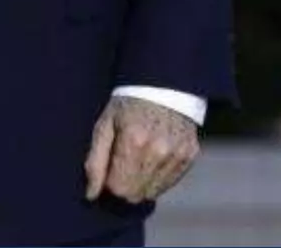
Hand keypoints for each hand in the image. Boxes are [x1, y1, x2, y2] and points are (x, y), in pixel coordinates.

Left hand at [84, 96, 198, 203]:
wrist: (164, 86)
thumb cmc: (127, 104)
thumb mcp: (105, 124)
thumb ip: (95, 161)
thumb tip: (90, 195)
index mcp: (134, 141)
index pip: (118, 189)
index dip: (109, 182)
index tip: (108, 168)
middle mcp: (159, 151)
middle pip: (134, 194)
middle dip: (123, 185)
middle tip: (121, 164)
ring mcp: (177, 155)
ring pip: (152, 193)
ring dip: (140, 183)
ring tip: (137, 159)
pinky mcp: (190, 156)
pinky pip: (168, 184)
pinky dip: (157, 178)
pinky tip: (152, 158)